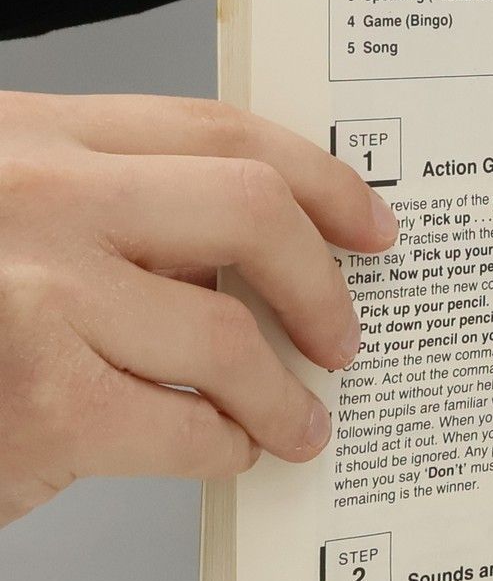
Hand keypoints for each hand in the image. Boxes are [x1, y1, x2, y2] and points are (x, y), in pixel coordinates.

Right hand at [0, 93, 398, 527]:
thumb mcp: (10, 219)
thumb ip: (109, 214)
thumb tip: (259, 259)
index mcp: (35, 138)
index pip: (214, 128)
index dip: (318, 175)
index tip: (369, 222)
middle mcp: (39, 197)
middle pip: (249, 208)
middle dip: (321, 280)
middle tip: (343, 335)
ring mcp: (37, 297)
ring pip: (231, 335)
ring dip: (284, 395)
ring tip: (298, 421)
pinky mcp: (43, 403)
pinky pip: (189, 426)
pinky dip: (226, 447)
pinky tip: (226, 451)